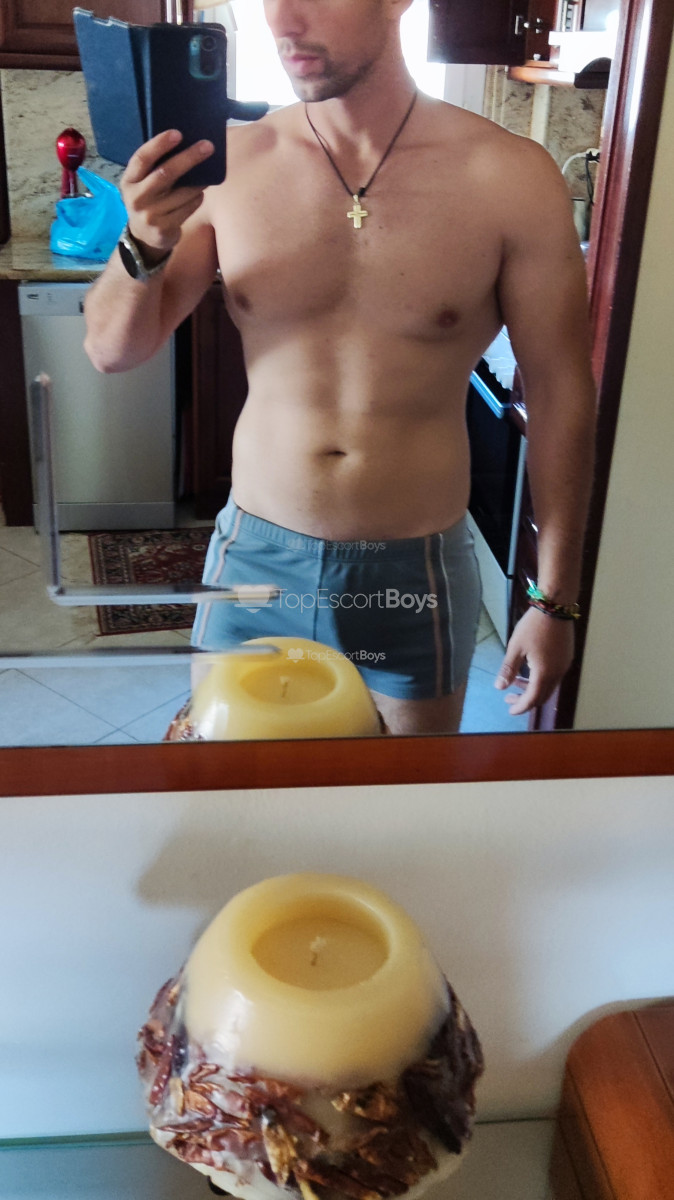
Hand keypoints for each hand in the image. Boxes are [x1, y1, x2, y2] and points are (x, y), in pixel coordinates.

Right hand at [120, 130, 214, 261]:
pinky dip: (196, 199)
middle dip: (188, 158)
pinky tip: (200, 194)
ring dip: (198, 182)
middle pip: (165, 173)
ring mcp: (149, 215)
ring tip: (209, 172)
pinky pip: (187, 209)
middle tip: (207, 146)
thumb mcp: (142, 184)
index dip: (159, 144)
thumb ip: (155, 168)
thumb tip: (186, 146)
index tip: (178, 133)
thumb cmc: (149, 200)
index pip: (142, 158)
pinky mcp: (163, 229)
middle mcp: (136, 198)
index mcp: (129, 181)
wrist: (144, 237)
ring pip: (181, 193)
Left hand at [495, 606, 574, 715]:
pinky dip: (540, 679)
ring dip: (532, 688)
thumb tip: (500, 687)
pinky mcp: (566, 658)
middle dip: (525, 700)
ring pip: (548, 686)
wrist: (556, 607)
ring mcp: (564, 665)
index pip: (532, 699)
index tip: (510, 710)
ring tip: (515, 681)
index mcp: (544, 673)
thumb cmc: (533, 626)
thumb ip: (508, 669)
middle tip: (509, 699)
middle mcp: (557, 673)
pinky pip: (553, 676)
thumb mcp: (516, 647)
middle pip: (542, 696)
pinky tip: (529, 670)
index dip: (521, 707)